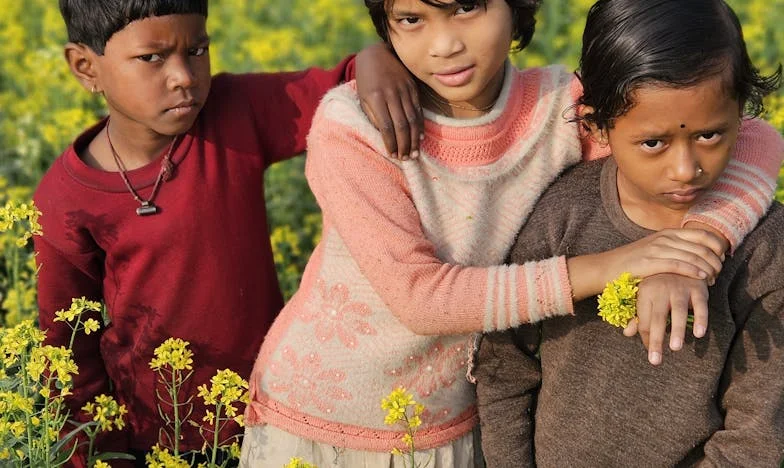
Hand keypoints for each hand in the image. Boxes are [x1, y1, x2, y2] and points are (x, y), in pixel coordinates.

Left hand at [355, 42, 422, 160]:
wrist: (377, 54)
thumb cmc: (367, 81)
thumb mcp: (363, 99)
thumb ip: (373, 117)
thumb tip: (384, 137)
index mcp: (376, 98)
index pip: (386, 127)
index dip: (390, 143)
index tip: (392, 155)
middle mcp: (392, 94)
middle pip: (401, 125)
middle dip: (404, 145)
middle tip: (405, 159)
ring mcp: (404, 90)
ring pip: (412, 119)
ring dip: (414, 139)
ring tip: (414, 154)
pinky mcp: (413, 88)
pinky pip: (418, 110)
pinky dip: (420, 126)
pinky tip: (419, 138)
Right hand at [568, 228, 724, 300]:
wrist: (605, 268)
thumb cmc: (632, 264)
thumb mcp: (655, 251)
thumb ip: (675, 250)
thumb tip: (699, 257)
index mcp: (668, 233)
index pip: (703, 235)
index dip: (718, 247)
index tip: (721, 261)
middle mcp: (664, 238)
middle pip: (702, 246)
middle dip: (716, 261)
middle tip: (718, 274)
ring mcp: (656, 249)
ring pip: (693, 256)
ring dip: (708, 269)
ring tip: (712, 280)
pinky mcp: (649, 262)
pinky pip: (678, 265)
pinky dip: (693, 271)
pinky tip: (701, 278)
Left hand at [622, 273, 708, 364]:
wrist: (682, 259)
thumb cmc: (660, 283)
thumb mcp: (647, 296)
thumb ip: (638, 316)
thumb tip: (627, 333)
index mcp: (644, 292)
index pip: (644, 320)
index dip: (647, 338)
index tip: (651, 355)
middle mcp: (660, 289)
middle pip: (657, 318)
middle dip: (656, 340)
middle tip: (655, 360)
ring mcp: (679, 287)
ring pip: (677, 311)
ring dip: (677, 330)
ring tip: (675, 348)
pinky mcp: (697, 287)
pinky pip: (699, 305)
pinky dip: (700, 319)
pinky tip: (699, 333)